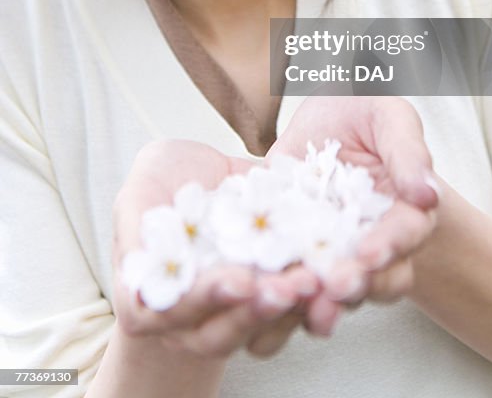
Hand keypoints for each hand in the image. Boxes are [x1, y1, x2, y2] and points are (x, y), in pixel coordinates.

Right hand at [112, 139, 317, 358]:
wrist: (200, 179)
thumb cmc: (161, 184)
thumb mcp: (139, 193)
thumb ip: (135, 225)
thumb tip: (139, 256)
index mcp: (152, 298)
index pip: (173, 311)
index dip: (206, 299)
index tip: (238, 279)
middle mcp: (193, 317)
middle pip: (221, 333)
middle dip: (256, 312)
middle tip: (286, 287)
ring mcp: (235, 310)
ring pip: (262, 331)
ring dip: (290, 312)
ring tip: (313, 281)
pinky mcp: (274, 294)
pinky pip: (295, 310)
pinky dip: (316, 298)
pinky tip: (335, 275)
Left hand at [267, 97, 438, 332]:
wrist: (323, 113)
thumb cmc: (365, 108)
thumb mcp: (389, 116)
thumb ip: (408, 151)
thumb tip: (427, 195)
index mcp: (404, 212)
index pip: (405, 236)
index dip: (390, 246)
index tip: (371, 254)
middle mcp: (371, 240)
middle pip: (374, 277)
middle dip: (356, 285)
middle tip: (336, 286)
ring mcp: (331, 251)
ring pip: (333, 292)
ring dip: (319, 303)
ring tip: (302, 300)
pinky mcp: (292, 250)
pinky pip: (289, 280)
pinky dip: (279, 293)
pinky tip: (263, 293)